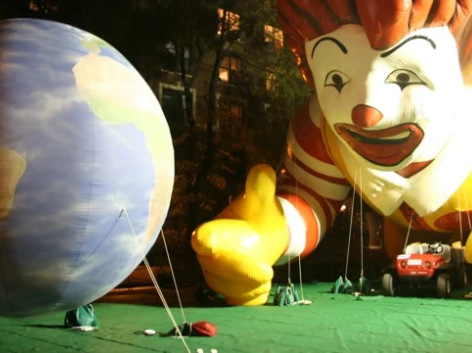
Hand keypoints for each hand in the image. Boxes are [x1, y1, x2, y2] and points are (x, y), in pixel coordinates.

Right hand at [191, 164, 287, 305]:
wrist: (264, 234)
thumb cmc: (259, 214)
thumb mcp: (262, 199)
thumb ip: (260, 186)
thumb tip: (263, 170)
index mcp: (213, 231)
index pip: (203, 238)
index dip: (204, 240)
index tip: (204, 241)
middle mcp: (208, 256)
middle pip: (217, 272)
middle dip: (242, 274)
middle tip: (268, 273)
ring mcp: (218, 275)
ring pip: (228, 290)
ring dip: (250, 287)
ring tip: (268, 275)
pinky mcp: (230, 290)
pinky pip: (239, 302)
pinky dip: (253, 298)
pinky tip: (263, 288)